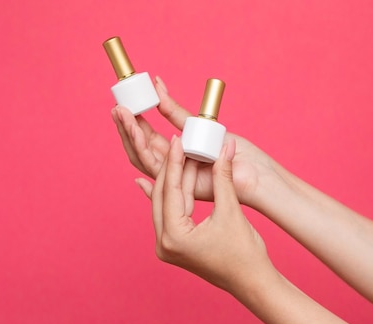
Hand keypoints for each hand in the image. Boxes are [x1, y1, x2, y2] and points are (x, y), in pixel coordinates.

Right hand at [112, 76, 276, 207]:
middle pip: (139, 148)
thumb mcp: (203, 125)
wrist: (257, 175)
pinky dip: (144, 148)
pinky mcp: (181, 186)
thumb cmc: (237, 153)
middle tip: (115, 108)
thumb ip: (177, 112)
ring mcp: (176, 178)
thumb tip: (158, 89)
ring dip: (130, 135)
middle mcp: (173, 167)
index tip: (122, 105)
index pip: (147, 138)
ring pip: (142, 158)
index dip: (132, 123)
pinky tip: (137, 131)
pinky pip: (157, 168)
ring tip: (121, 115)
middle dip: (125, 128)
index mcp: (178, 153)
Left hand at [136, 136, 271, 293]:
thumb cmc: (245, 254)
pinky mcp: (174, 246)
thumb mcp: (231, 210)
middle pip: (162, 196)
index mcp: (173, 237)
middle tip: (179, 143)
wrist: (252, 282)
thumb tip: (224, 148)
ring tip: (184, 156)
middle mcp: (163, 244)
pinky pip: (171, 214)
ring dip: (175, 181)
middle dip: (172, 169)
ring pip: (165, 204)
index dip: (175, 162)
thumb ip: (222, 177)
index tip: (178, 140)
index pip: (170, 190)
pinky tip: (178, 176)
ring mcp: (167, 247)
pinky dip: (178, 196)